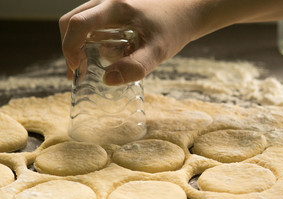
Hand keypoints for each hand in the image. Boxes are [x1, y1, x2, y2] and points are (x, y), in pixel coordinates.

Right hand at [59, 0, 200, 84]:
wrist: (186, 11)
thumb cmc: (174, 28)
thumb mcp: (158, 51)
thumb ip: (135, 67)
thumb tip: (107, 80)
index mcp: (115, 7)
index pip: (78, 23)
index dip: (69, 48)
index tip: (77, 70)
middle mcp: (106, 2)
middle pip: (71, 21)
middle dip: (69, 47)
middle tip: (79, 72)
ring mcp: (108, 5)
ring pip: (80, 22)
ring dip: (78, 45)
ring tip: (88, 67)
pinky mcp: (112, 11)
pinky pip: (91, 23)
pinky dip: (88, 40)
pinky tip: (103, 56)